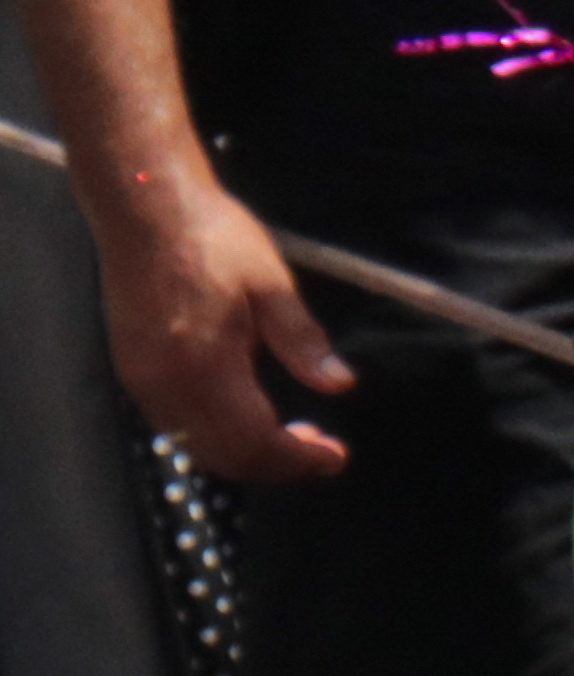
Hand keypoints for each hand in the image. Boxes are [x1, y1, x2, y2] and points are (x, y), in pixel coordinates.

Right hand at [89, 160, 348, 480]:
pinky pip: (175, 426)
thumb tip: (339, 384)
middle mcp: (166, 386)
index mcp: (205, 366)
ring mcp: (142, 382)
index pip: (255, 441)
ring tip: (292, 439)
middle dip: (277, 466)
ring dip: (246, 455)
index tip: (337, 458)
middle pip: (224, 456)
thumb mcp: (272, 283)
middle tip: (321, 451)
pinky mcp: (132, 372)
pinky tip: (247, 418)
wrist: (144, 209)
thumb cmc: (213, 238)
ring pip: (196, 447)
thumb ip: (302, 339)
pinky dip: (216, 438)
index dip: (299, 459)